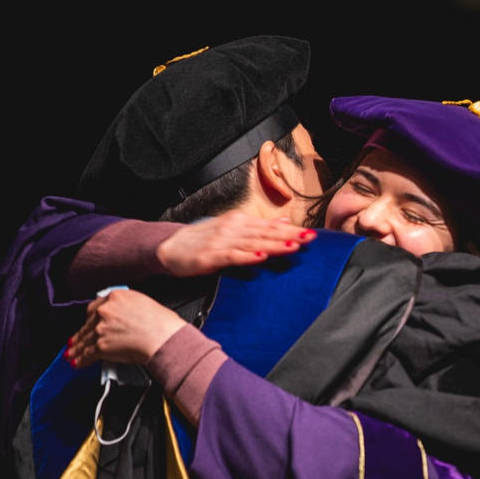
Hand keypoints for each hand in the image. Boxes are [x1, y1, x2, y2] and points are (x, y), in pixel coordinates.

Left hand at [66, 289, 185, 366]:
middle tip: (76, 340)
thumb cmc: (162, 323)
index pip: (96, 307)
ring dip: (77, 348)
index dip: (91, 318)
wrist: (165, 337)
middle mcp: (106, 311)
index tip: (89, 323)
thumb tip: (121, 318)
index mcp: (116, 297)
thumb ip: (126, 308)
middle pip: (88, 323)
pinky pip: (87, 353)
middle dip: (81, 334)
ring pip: (85, 339)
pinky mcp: (102, 346)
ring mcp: (101, 328)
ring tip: (71, 353)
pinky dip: (81, 359)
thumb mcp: (144, 303)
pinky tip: (78, 362)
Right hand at [157, 210, 315, 275]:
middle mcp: (232, 228)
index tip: (311, 233)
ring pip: (253, 243)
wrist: (169, 247)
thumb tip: (284, 221)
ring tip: (294, 246)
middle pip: (265, 233)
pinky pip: (233, 256)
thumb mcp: (232, 229)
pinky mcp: (211, 256)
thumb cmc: (202, 240)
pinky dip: (248, 256)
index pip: (270, 226)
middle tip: (310, 238)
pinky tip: (261, 257)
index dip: (291, 229)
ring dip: (274, 244)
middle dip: (289, 235)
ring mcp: (222, 242)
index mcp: (239, 221)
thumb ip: (259, 227)